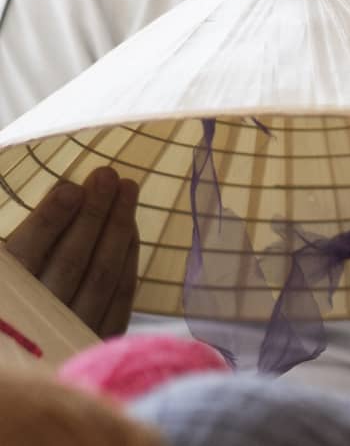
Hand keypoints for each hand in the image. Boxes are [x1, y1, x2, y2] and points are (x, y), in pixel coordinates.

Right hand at [4, 166, 139, 336]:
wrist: (24, 379)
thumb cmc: (16, 306)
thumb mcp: (12, 272)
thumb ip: (28, 243)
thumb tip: (65, 193)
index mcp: (6, 300)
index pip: (27, 256)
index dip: (49, 222)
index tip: (71, 188)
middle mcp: (36, 322)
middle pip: (72, 262)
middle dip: (94, 215)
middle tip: (108, 175)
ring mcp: (70, 336)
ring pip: (102, 278)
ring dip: (118, 230)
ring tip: (128, 189)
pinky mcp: (96, 345)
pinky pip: (120, 300)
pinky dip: (128, 263)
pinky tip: (131, 231)